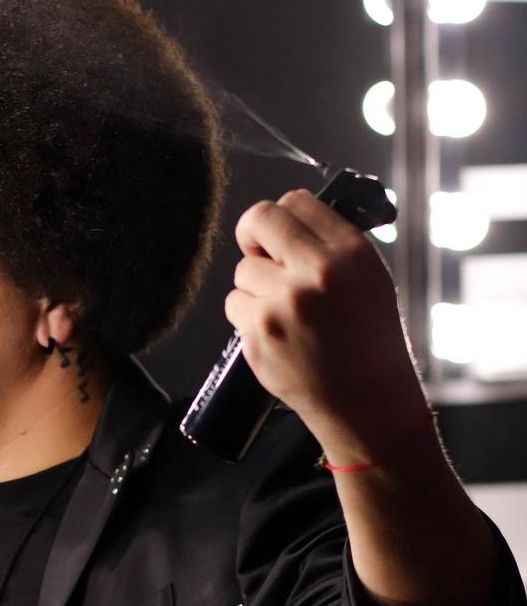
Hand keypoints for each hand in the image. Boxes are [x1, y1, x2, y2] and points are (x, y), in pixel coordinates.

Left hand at [224, 188, 425, 446]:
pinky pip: (235, 305)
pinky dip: (248, 318)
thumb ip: (330, 246)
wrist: (367, 403)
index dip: (284, 217)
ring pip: (243, 271)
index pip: (296, 201)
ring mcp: (284, 304)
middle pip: (258, 220)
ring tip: (286, 314)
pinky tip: (277, 335)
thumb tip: (286, 222)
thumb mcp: (370, 279)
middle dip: (252, 234)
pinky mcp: (258, 334)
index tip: (281, 235)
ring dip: (255, 287)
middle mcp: (317, 272)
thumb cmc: (370, 341)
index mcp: (351, 253)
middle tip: (259, 254)